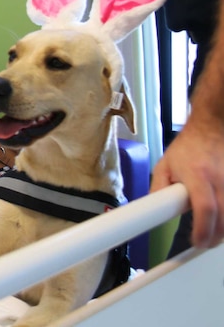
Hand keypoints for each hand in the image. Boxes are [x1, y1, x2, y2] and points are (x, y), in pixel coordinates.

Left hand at [150, 116, 223, 247]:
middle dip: (216, 235)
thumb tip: (153, 211)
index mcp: (196, 175)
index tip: (197, 241)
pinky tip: (221, 221)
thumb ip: (159, 188)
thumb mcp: (164, 165)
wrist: (211, 128)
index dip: (202, 228)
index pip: (204, 207)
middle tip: (205, 243)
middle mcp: (219, 178)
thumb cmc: (187, 147)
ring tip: (213, 235)